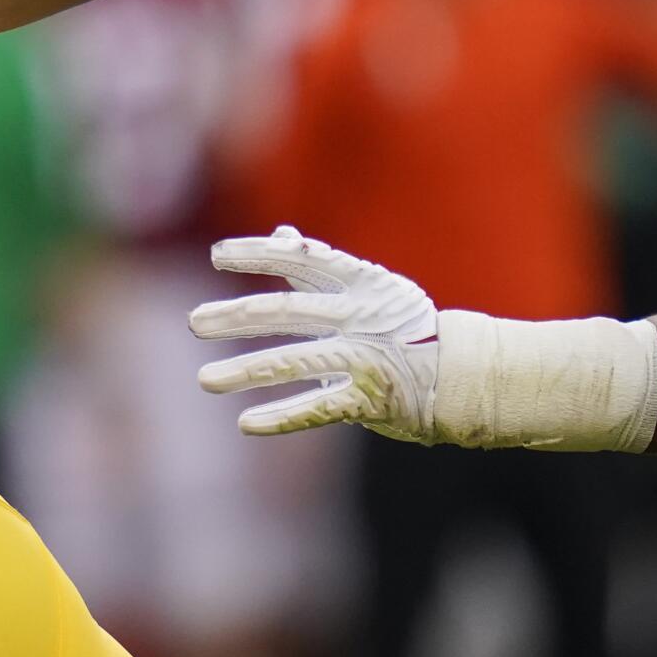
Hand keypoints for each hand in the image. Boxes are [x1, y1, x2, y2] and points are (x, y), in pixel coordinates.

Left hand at [190, 226, 441, 439]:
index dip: (259, 254)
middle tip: (195, 323)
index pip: (303, 259)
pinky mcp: (371, 400)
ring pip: (296, 361)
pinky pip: (320, 409)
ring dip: (247, 371)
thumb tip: (282, 233)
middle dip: (237, 317)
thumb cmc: (406, 325)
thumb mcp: (369, 287)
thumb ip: (321, 266)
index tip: (216, 255)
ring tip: (205, 380)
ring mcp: (366, 358)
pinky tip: (246, 423)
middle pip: (289, 312)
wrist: (462, 373)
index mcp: (361, 282)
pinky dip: (283, 417)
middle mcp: (361, 317)